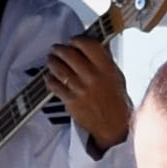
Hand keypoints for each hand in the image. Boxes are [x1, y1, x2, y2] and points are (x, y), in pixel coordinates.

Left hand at [42, 32, 131, 151]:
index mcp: (106, 68)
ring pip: (59, 68)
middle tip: (56, 49)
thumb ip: (105, 59)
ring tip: (51, 60)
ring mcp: (80, 89)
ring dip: (52, 61)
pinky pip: (54, 85)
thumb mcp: (116, 76)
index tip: (73, 40)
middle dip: (60, 49)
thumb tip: (98, 44)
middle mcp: (93, 77)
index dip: (77, 40)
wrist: (114, 126)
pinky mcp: (71, 101)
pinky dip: (50, 79)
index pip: (88, 45)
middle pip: (70, 55)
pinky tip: (50, 76)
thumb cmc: (116, 101)